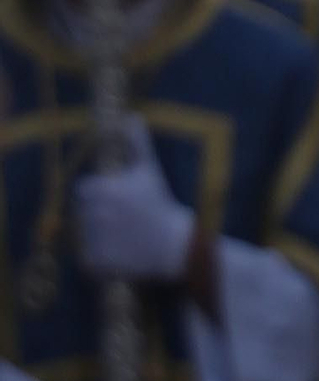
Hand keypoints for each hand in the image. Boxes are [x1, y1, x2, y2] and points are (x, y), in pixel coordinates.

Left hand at [74, 118, 195, 283]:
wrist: (173, 246)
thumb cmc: (159, 203)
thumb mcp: (148, 170)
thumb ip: (137, 142)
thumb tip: (131, 115)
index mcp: (106, 191)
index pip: (83, 190)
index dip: (99, 193)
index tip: (118, 200)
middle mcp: (98, 216)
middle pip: (82, 213)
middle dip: (98, 215)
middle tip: (122, 220)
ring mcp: (96, 242)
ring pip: (83, 235)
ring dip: (98, 236)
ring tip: (123, 236)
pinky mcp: (97, 265)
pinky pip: (86, 260)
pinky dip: (98, 259)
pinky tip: (120, 252)